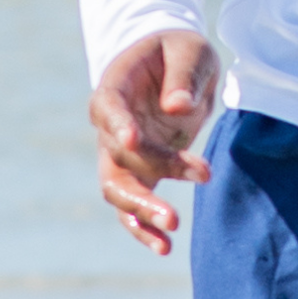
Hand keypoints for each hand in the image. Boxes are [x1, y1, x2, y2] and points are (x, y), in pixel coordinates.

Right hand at [89, 27, 218, 254]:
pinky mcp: (141, 171)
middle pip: (115, 161)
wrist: (174, 64)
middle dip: (140, 190)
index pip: (108, 108)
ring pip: (121, 190)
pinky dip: (145, 227)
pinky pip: (135, 205)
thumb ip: (183, 76)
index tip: (133, 140)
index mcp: (115, 87)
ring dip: (144, 213)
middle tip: (172, 214)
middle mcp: (112, 126)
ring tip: (173, 230)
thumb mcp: (189, 50)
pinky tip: (165, 248)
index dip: (117, 126)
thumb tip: (177, 108)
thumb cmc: (179, 51)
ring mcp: (123, 153)